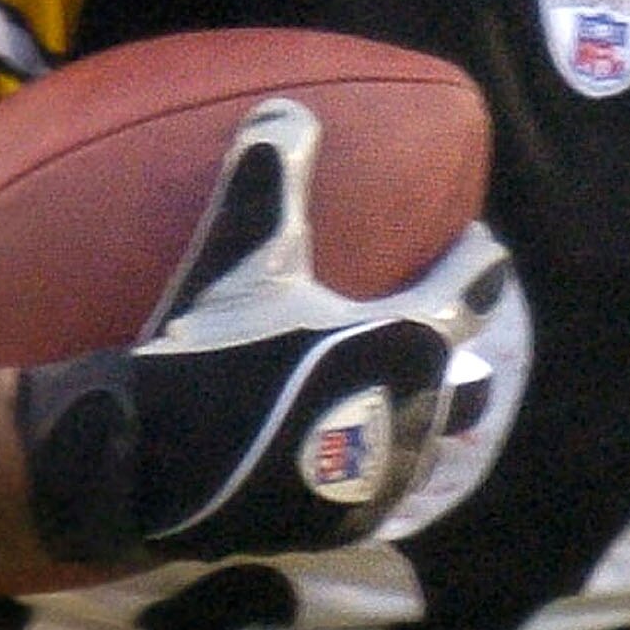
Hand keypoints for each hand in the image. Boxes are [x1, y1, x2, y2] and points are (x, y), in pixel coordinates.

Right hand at [17, 97, 512, 566]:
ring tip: (386, 393)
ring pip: (425, 439)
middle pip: (465, 375)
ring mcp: (386, 479)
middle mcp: (419, 414)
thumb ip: (269, 172)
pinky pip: (378, 487)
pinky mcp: (348, 523)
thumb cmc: (208, 348)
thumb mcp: (238, 254)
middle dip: (453, 351)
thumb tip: (287, 106)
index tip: (474, 241)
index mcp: (413, 343)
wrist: (155, 466)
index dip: (474, 259)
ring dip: (413, 413)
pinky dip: (369, 464)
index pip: (472, 286)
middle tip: (432, 328)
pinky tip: (341, 454)